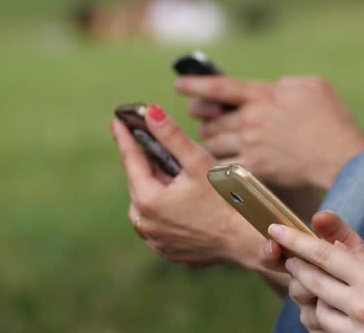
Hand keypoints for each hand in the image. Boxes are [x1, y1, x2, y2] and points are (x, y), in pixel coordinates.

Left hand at [111, 104, 262, 266]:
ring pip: (147, 204)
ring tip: (174, 177)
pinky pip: (158, 224)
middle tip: (154, 147)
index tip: (118, 121)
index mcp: (148, 200)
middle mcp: (145, 224)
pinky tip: (182, 202)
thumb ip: (172, 135)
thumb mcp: (198, 162)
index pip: (131, 161)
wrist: (245, 241)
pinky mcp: (167, 251)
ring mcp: (156, 240)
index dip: (124, 138)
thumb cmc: (226, 200)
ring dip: (155, 188)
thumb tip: (149, 112)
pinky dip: (164, 210)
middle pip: (139, 183)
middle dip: (146, 164)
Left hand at [176, 76, 363, 189]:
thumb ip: (285, 84)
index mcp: (263, 95)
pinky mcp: (255, 169)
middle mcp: (251, 120)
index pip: (220, 87)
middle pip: (212, 119)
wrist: (340, 156)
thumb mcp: (312, 85)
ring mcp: (251, 146)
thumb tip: (272, 89)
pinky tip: (218, 166)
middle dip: (204, 120)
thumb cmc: (332, 119)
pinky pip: (224, 166)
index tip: (180, 85)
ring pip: (214, 143)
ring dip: (209, 141)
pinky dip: (218, 165)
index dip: (196, 84)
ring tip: (211, 142)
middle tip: (202, 121)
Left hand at [267, 213, 363, 331]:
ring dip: (312, 297)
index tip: (276, 228)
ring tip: (314, 287)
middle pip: (312, 282)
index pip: (322, 254)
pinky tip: (331, 312)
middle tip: (291, 259)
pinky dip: (326, 322)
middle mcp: (362, 307)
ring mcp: (361, 332)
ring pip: (316, 311)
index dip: (294, 240)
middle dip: (297, 268)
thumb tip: (341, 252)